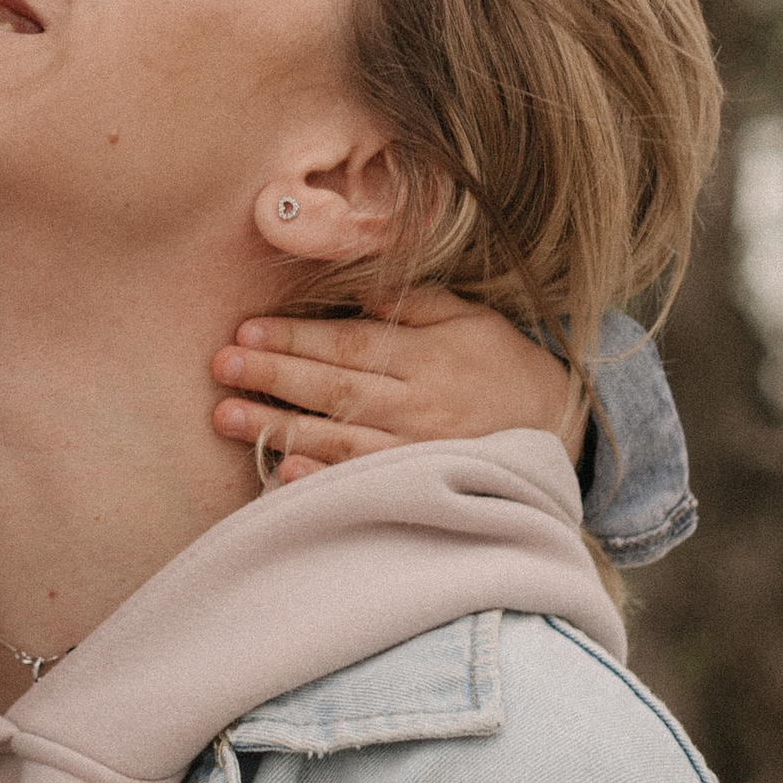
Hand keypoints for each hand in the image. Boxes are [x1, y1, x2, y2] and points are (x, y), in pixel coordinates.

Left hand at [211, 289, 582, 481]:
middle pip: (336, 389)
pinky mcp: (420, 489)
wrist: (561, 432)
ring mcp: (420, 453)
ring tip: (226, 416)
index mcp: (429, 358)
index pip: (350, 344)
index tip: (247, 330)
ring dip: (278, 428)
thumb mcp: (469, 319)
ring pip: (339, 440)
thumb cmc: (503, 367)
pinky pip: (364, 487)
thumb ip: (413, 304)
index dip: (297, 337)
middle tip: (221, 366)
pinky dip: (322, 483)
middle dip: (274, 376)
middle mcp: (422, 406)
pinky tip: (283, 475)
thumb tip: (354, 292)